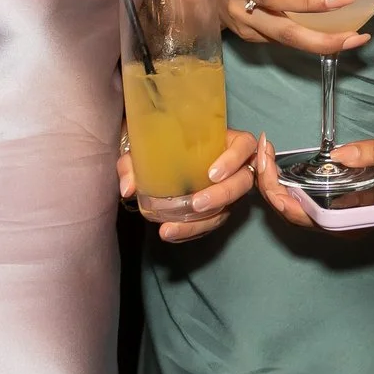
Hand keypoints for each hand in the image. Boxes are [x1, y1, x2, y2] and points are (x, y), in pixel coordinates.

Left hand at [118, 128, 256, 241]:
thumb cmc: (159, 142)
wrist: (155, 154)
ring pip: (229, 208)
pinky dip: (192, 230)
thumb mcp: (144, 145)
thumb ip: (133, 162)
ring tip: (172, 229)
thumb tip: (128, 188)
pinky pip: (212, 221)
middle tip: (196, 204)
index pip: (245, 146)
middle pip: (243, 182)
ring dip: (203, 221)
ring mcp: (227, 188)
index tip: (212, 173)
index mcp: (224, 140)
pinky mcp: (218, 207)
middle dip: (222, 196)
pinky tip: (171, 233)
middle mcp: (234, 165)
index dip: (234, 159)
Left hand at [252, 132, 373, 228]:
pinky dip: (284, 186)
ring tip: (264, 154)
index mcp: (355, 218)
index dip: (280, 191)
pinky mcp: (332, 213)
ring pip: (292, 211)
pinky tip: (277, 166)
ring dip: (273, 185)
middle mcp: (341, 227)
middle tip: (261, 150)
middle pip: (291, 213)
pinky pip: (300, 205)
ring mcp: (335, 223)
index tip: (269, 162)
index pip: (305, 213)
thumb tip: (339, 154)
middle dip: (268, 184)